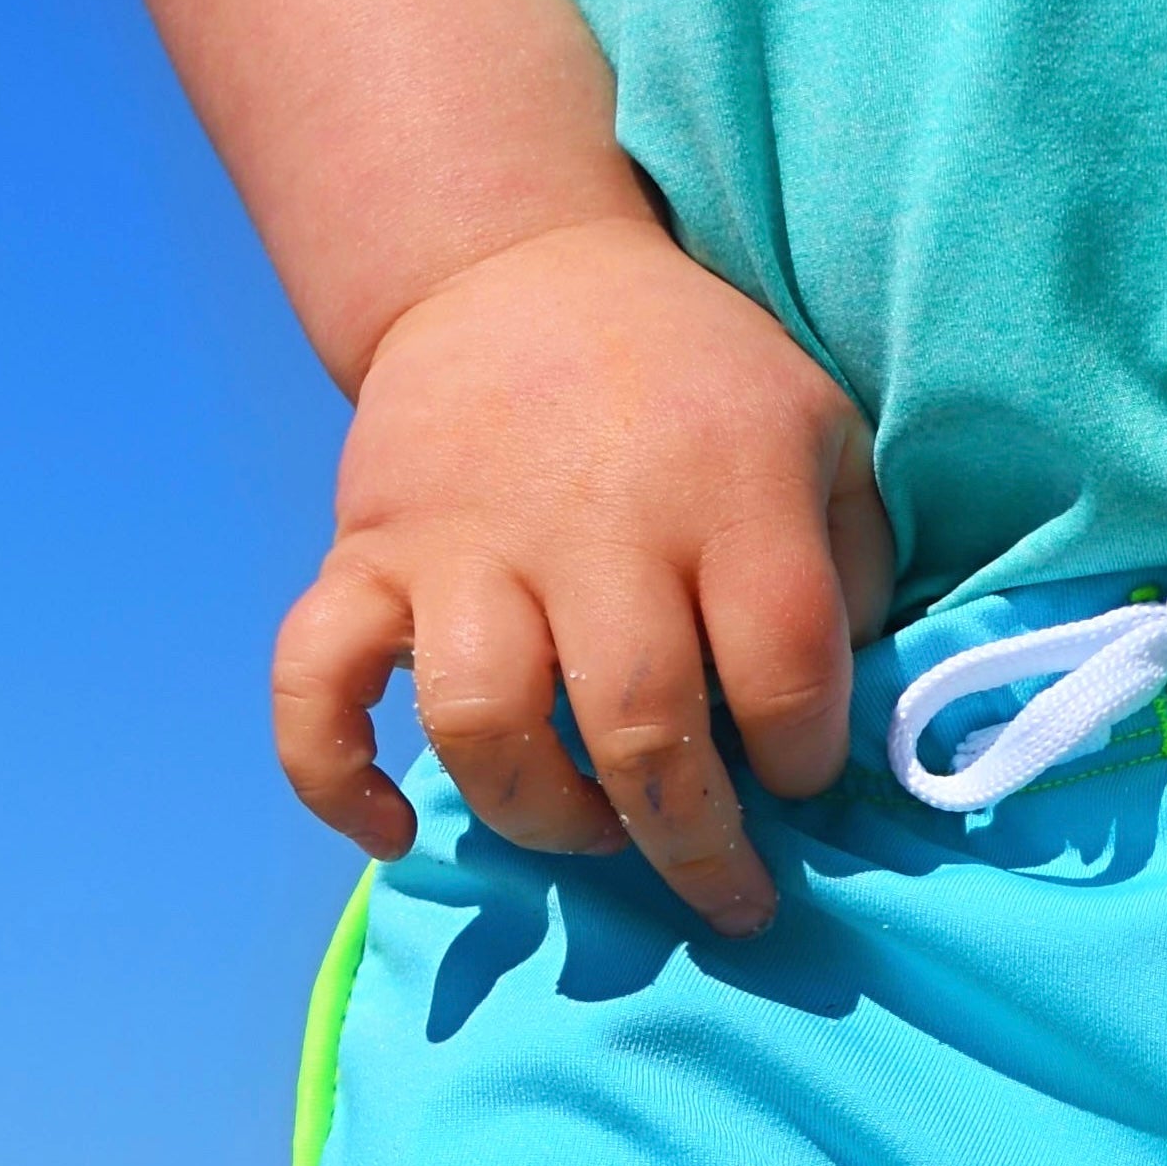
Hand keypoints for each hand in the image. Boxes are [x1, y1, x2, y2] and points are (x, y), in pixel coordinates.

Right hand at [271, 216, 892, 931]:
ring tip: (594, 832)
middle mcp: (594, 523)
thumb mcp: (823, 438)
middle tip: (727, 894)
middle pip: (641, 729)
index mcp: (729, 494)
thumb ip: (851, 575)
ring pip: (484, 726)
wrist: (517, 271)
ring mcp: (464, 542)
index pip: (786, 675)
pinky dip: (331, 777)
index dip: (805, 764)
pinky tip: (393, 830)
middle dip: (692, 846)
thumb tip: (846, 727)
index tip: (800, 781)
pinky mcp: (364, 554)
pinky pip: (314, 683)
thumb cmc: (698, 389)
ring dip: (545, 819)